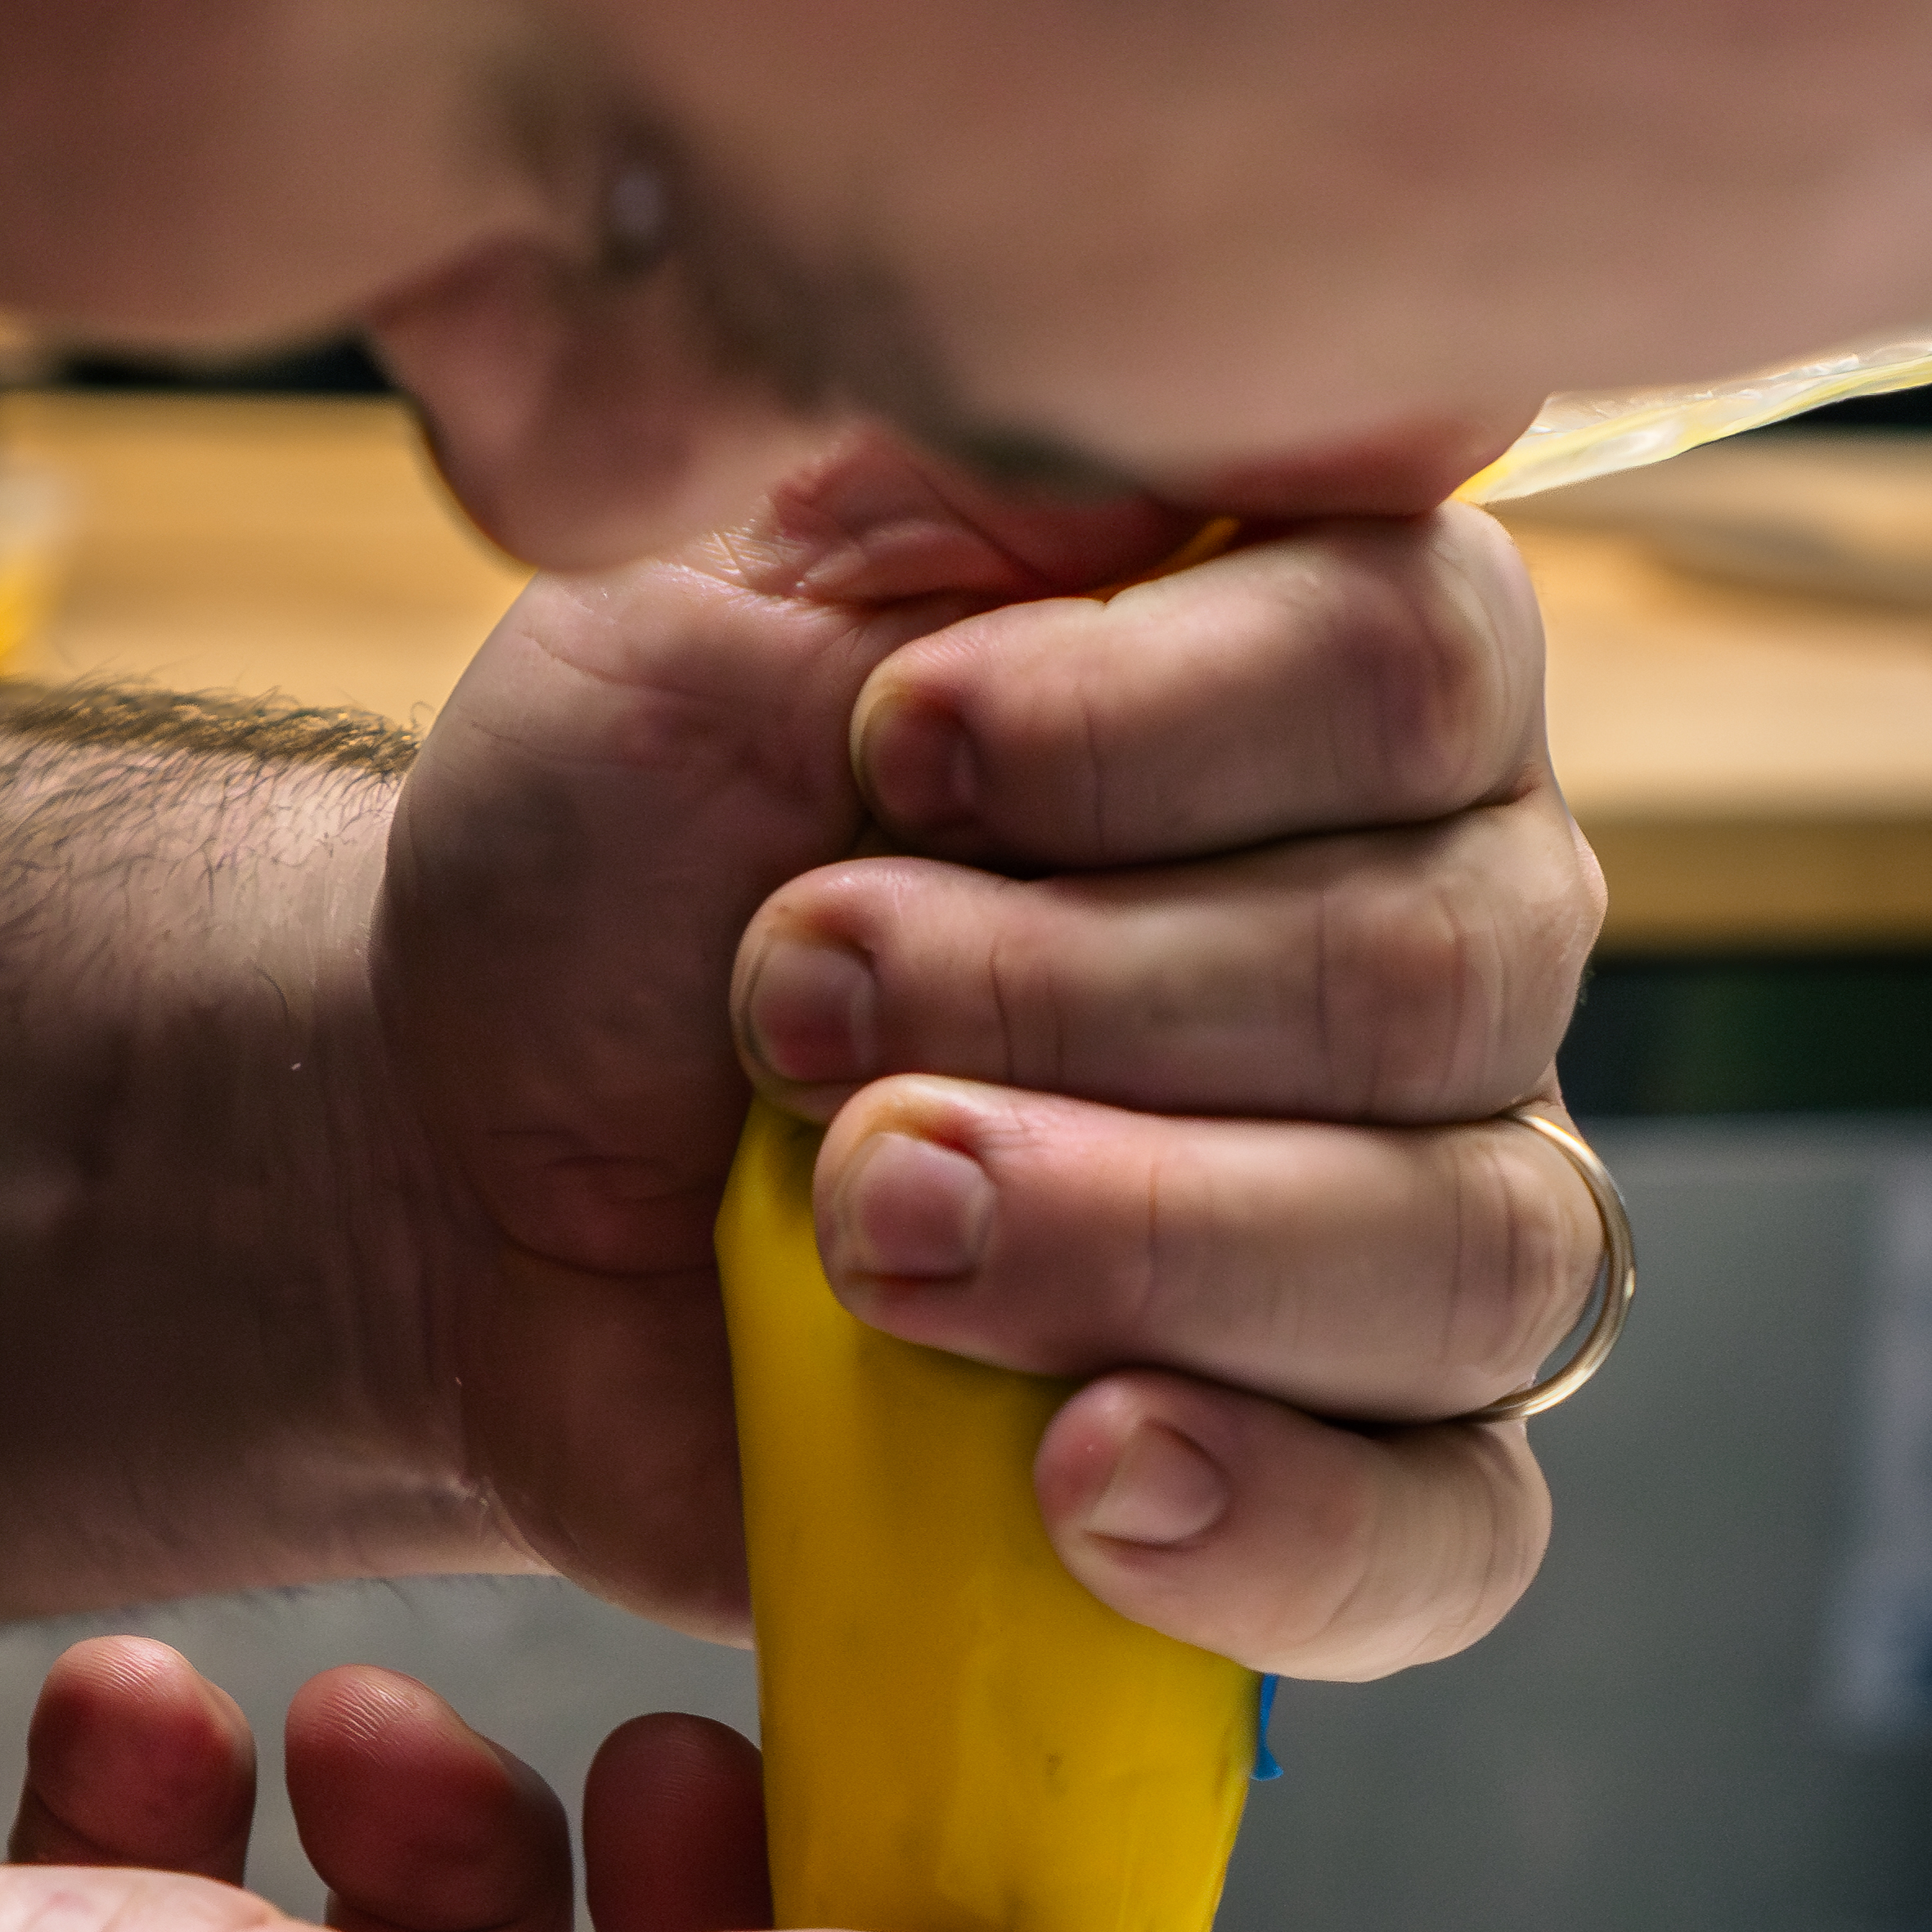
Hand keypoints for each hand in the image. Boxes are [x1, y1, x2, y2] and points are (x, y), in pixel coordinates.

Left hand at [376, 435, 1604, 1674]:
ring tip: (865, 1222)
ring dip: (1142, 1234)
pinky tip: (1083, 1475)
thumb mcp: (731, 598)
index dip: (1163, 729)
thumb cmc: (624, 861)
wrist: (466, 1153)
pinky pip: (1446, 1536)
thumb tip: (1320, 395)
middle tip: (799, 1011)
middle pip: (1438, 981)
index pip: (1419, 671)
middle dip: (1080, 999)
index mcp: (1338, 692)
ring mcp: (1407, 1229)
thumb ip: (992, 491)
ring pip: (1465, 1256)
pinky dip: (1278, 1520)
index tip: (898, 750)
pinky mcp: (1325, 1482)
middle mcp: (1440, 951)